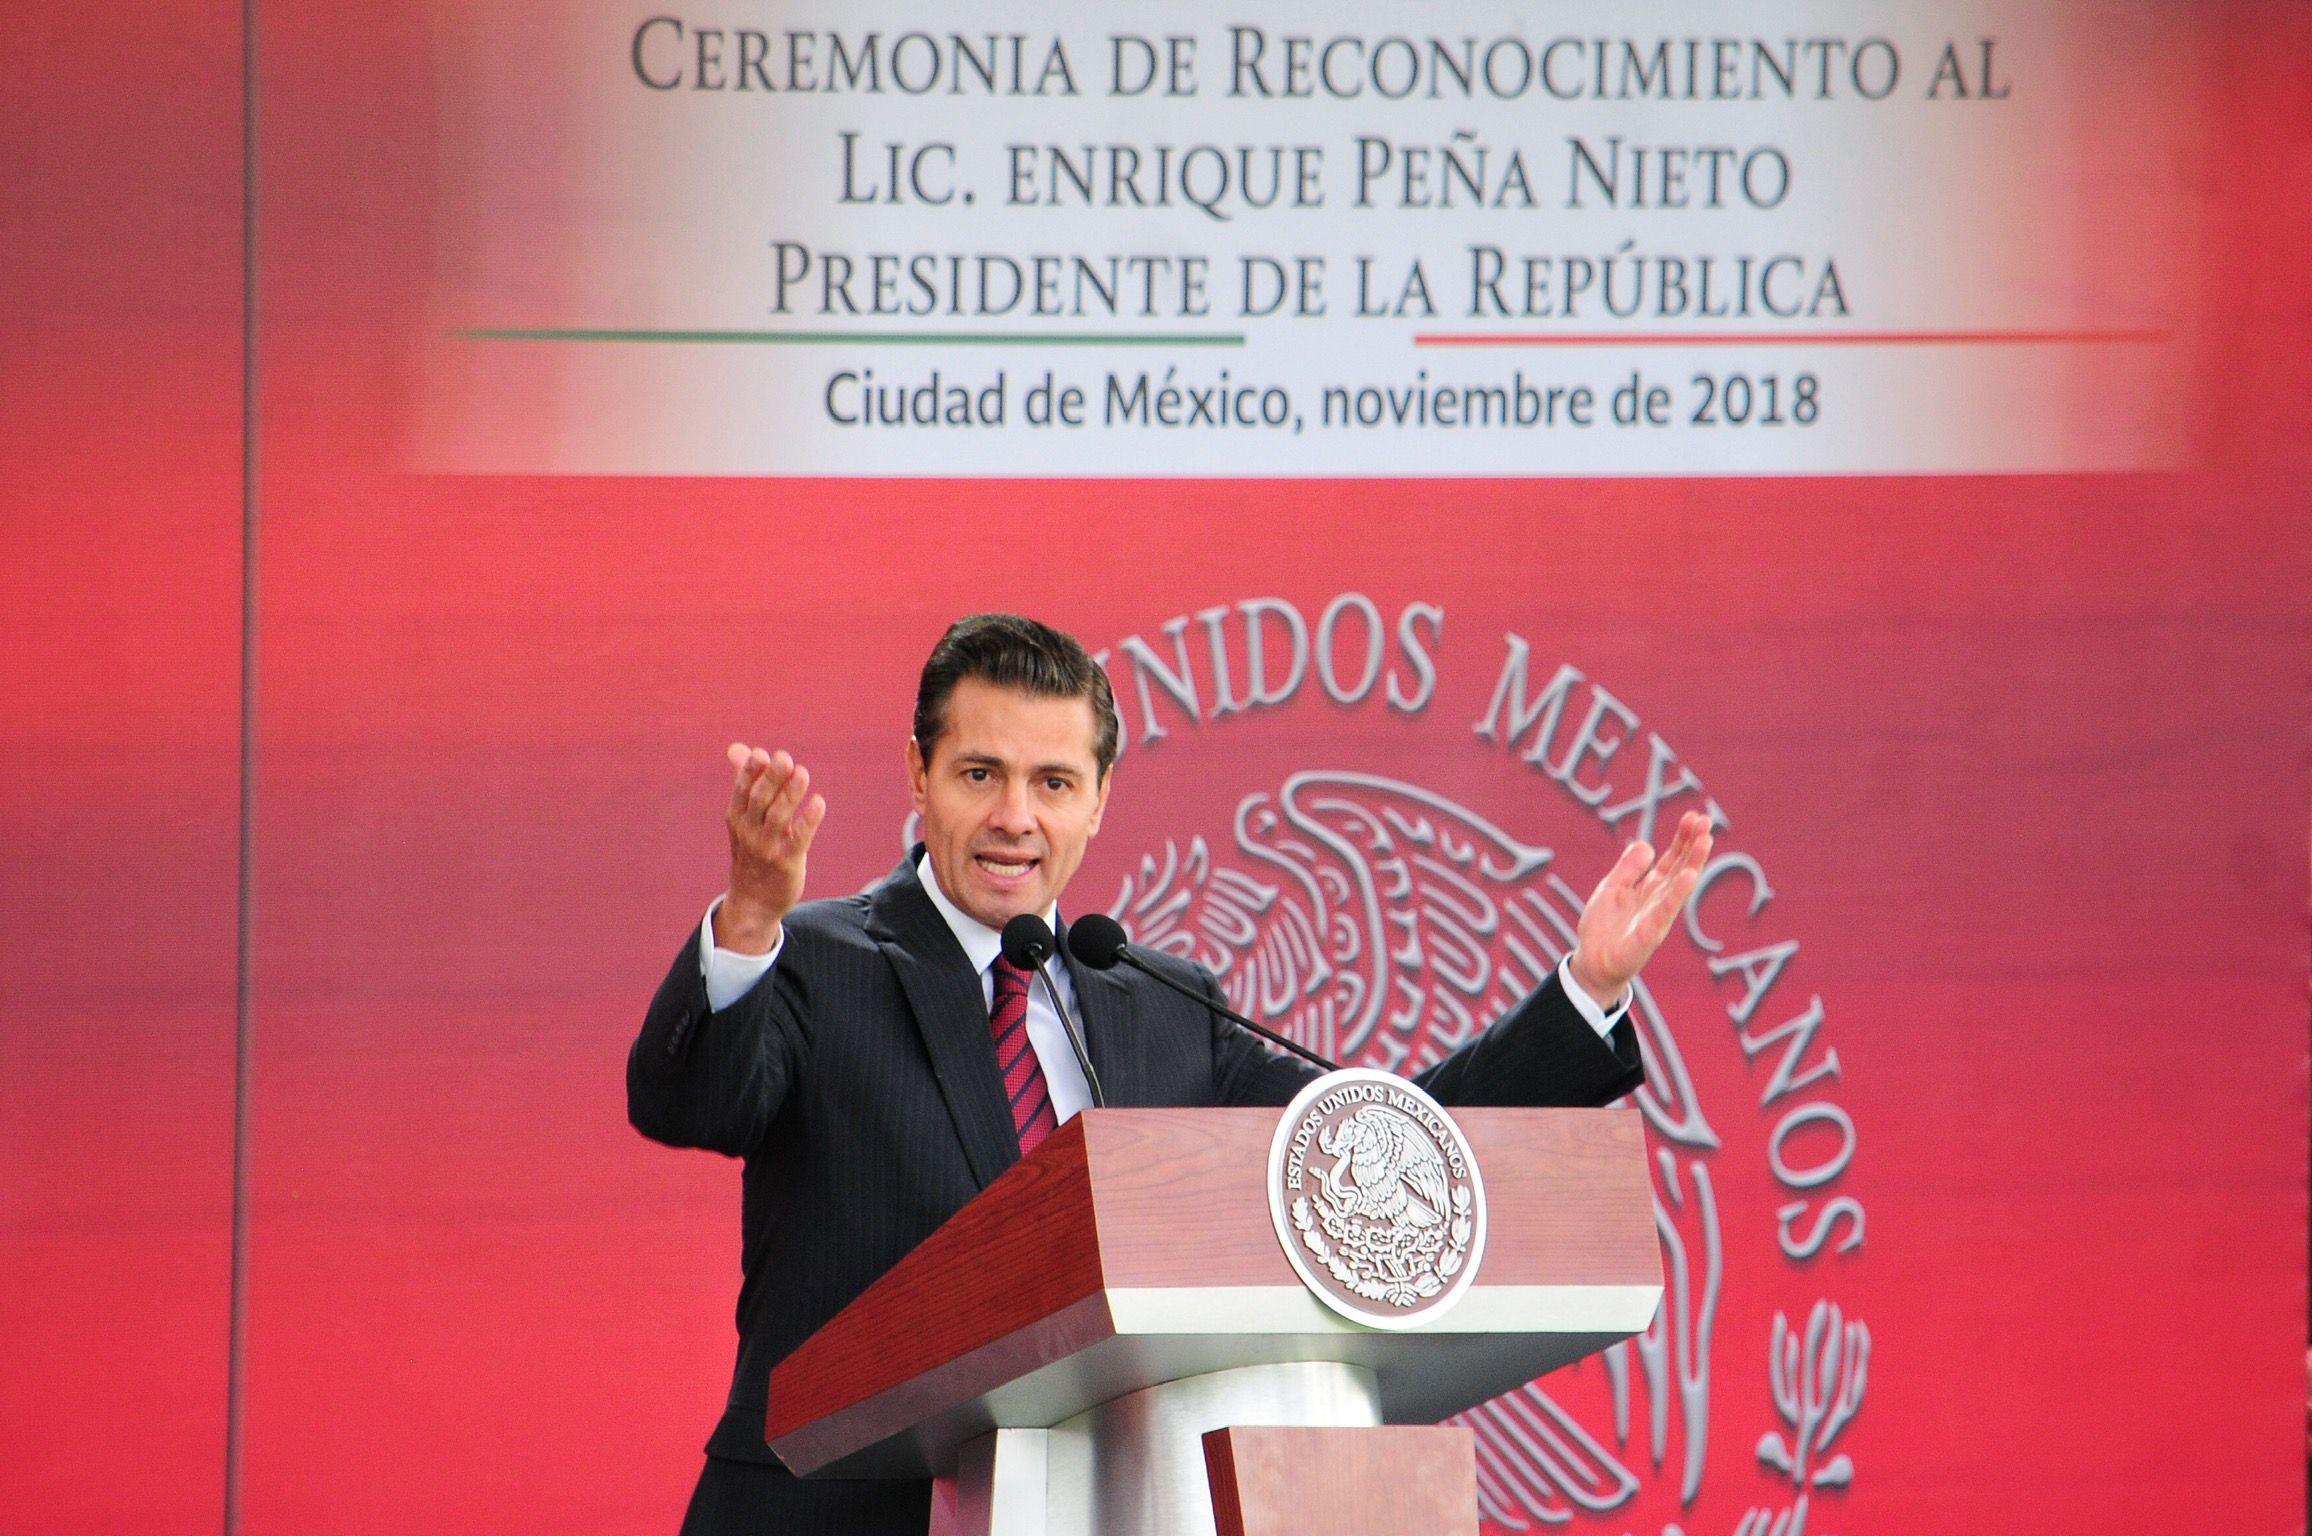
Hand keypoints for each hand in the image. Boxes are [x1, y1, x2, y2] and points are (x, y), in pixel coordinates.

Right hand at [714, 744, 825, 954]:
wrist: (752, 901)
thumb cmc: (752, 851)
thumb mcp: (744, 818)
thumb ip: (745, 781)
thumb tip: (737, 748)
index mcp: (737, 817)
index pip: (742, 790)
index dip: (750, 772)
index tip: (762, 754)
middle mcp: (748, 831)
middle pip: (759, 800)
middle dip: (771, 778)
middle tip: (784, 757)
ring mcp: (766, 848)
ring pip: (778, 817)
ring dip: (790, 794)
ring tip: (803, 773)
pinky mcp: (786, 862)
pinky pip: (798, 839)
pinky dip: (808, 821)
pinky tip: (819, 802)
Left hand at [1568, 810, 1714, 1008]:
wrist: (1592, 962)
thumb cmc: (1603, 927)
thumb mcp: (1611, 888)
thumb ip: (1628, 868)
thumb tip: (1647, 844)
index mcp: (1650, 887)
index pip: (1671, 858)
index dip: (1682, 838)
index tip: (1694, 817)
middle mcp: (1659, 899)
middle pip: (1680, 867)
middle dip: (1693, 844)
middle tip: (1706, 820)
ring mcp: (1657, 916)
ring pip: (1678, 885)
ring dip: (1693, 862)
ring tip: (1705, 840)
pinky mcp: (1649, 933)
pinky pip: (1665, 910)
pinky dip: (1677, 893)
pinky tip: (1689, 876)